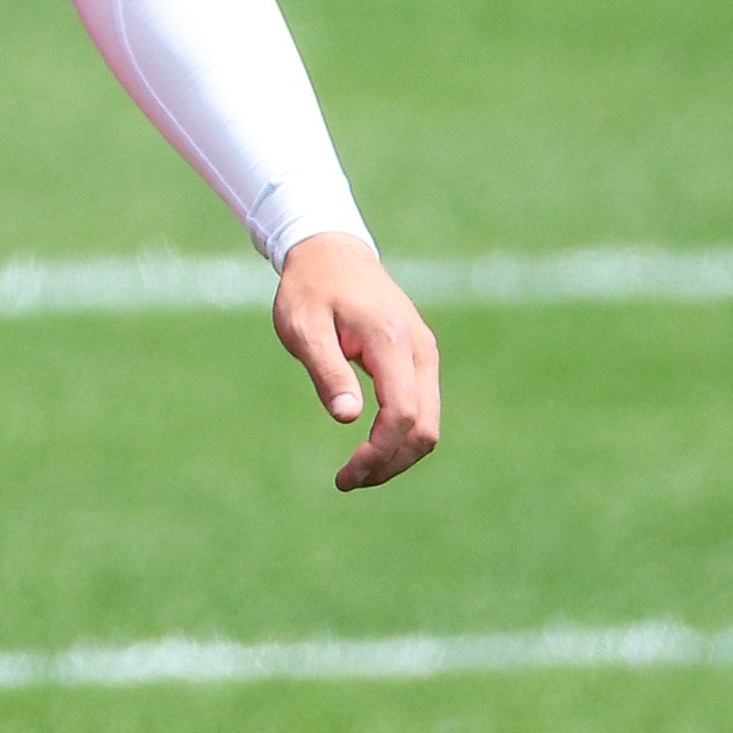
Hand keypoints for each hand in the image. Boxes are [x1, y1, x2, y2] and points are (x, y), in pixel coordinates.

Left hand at [270, 233, 441, 490]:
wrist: (331, 252)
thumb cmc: (310, 288)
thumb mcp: (303, 327)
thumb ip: (326, 370)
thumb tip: (347, 418)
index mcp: (392, 340)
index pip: (403, 413)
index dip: (379, 453)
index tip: (346, 476)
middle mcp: (420, 349)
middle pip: (425, 428)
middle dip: (391, 463)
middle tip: (347, 481)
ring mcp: (425, 354)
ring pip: (429, 423)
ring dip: (398, 455)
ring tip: (357, 471)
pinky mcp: (420, 358)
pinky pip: (422, 408)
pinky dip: (401, 435)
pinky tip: (370, 446)